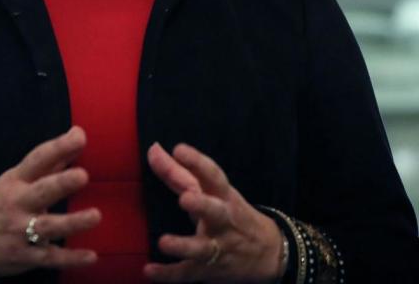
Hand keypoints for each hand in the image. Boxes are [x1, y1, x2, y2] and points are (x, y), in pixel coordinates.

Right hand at [0, 126, 100, 277]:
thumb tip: (76, 139)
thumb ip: (49, 165)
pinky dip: (70, 258)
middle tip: (83, 175)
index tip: (79, 136)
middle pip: (41, 191)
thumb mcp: (14, 181)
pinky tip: (91, 256)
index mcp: (15, 181)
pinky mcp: (23, 256)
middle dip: (61, 183)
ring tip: (96, 215)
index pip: (37, 160)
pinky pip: (49, 257)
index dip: (58, 147)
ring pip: (47, 227)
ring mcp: (19, 231)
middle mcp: (16, 204)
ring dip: (72, 222)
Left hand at [143, 143, 285, 283]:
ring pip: (202, 248)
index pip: (213, 175)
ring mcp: (217, 247)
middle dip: (202, 205)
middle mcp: (223, 221)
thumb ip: (177, 172)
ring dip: (183, 245)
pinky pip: (188, 273)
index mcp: (223, 197)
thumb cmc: (230, 213)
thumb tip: (152, 149)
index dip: (197, 161)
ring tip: (163, 242)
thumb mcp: (210, 192)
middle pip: (215, 212)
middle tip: (186, 198)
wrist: (271, 254)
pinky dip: (168, 274)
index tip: (179, 149)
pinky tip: (149, 270)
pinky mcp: (209, 270)